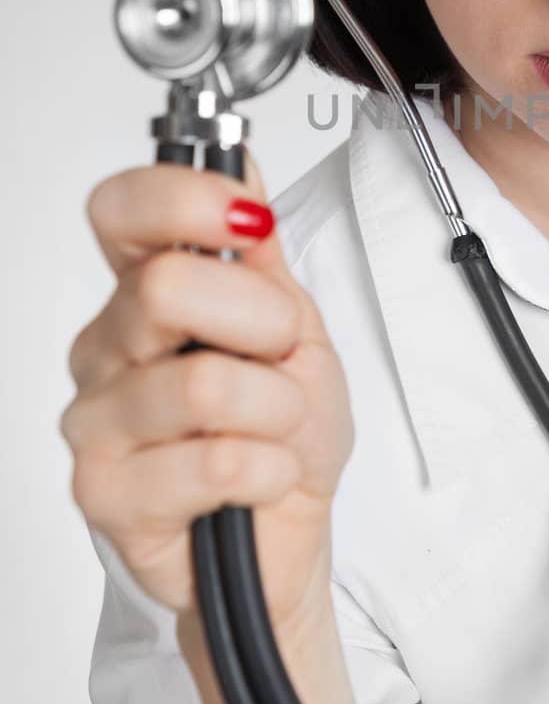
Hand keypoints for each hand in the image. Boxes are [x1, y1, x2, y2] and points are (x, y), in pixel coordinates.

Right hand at [61, 149, 354, 635]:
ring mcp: (96, 419)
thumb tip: (239, 168)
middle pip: (166, 289)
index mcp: (147, 290)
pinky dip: (268, 469)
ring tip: (274, 430)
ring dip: (276, 410)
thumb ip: (260, 257)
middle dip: (263, 323)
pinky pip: (214, 463)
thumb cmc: (285, 431)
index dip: (182, 198)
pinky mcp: (104, 493)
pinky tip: (256, 478)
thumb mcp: (296, 330)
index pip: (120, 210)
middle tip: (281, 356)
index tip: (246, 218)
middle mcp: (108, 345)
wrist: (288, 535)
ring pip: (202, 385)